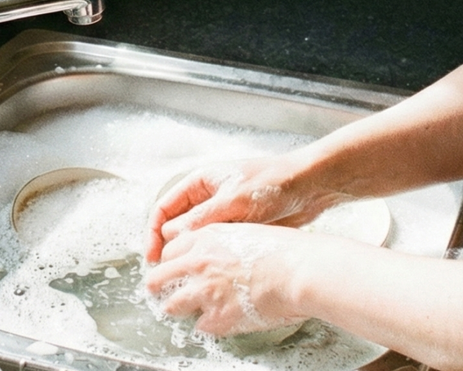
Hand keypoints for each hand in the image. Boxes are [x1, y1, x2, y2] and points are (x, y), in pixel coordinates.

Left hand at [144, 223, 310, 337]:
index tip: (173, 268)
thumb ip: (221, 242)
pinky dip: (208, 325)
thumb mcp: (244, 231)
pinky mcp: (217, 317)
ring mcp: (205, 291)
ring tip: (184, 311)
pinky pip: (200, 326)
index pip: (169, 250)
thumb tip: (214, 255)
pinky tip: (219, 320)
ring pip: (171, 305)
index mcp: (205, 237)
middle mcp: (198, 262)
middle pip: (159, 277)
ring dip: (178, 308)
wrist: (300, 271)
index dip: (171, 261)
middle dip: (159, 286)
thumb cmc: (285, 250)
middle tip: (161, 292)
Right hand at [145, 154, 344, 262]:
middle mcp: (207, 198)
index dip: (153, 233)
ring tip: (186, 279)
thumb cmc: (272, 184)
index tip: (153, 257)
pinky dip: (210, 259)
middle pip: (176, 226)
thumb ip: (201, 220)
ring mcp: (223, 213)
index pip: (164, 209)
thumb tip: (171, 237)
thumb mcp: (232, 201)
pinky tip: (211, 275)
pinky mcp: (239, 228)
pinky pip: (216, 246)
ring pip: (196, 239)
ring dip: (190, 256)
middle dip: (169, 249)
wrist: (309, 186)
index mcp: (199, 183)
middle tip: (166, 275)